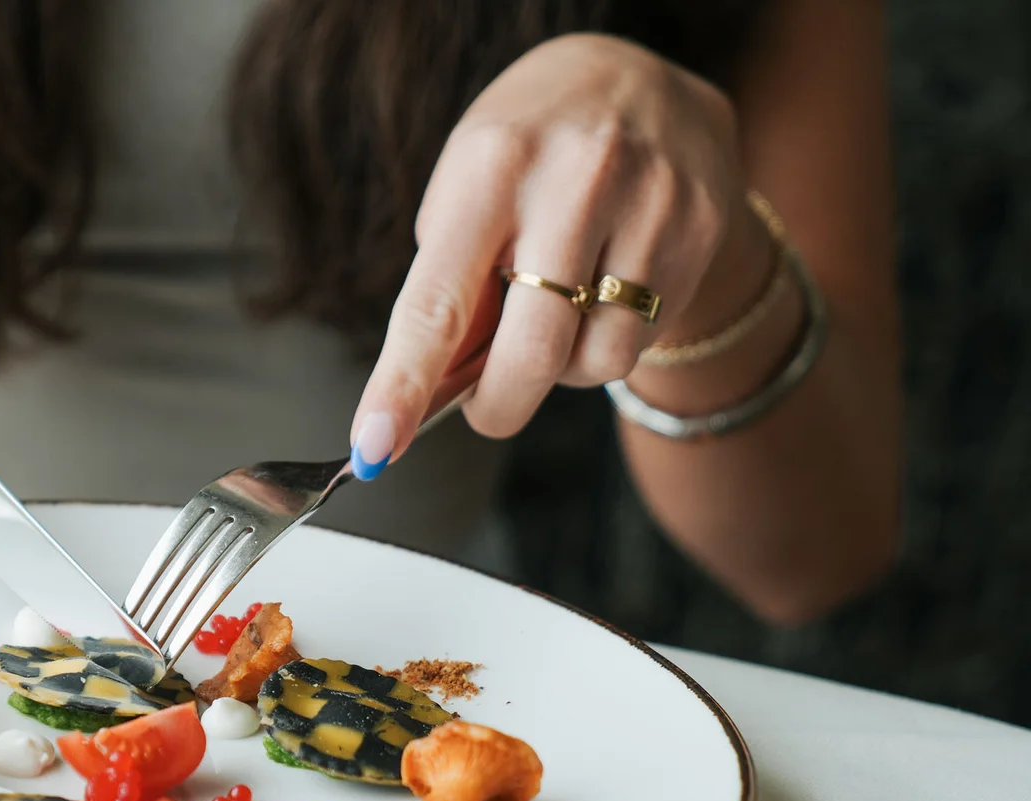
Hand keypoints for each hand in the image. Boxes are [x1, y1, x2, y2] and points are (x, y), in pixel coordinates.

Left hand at [348, 34, 763, 476]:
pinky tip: (608, 288)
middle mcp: (574, 180)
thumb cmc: (525, 155)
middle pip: (532, 354)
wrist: (639, 78)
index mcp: (491, 168)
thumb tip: (432, 399)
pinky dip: (609, 340)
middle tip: (486, 410)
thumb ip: (449, 292)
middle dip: (499, 406)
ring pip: (595, 361)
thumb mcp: (467, 195)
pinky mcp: (700, 226)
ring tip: (559, 309)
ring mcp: (649, 201)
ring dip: (563, 369)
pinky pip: (641, 341)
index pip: (437, 304)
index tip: (374, 447)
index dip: (401, 385)